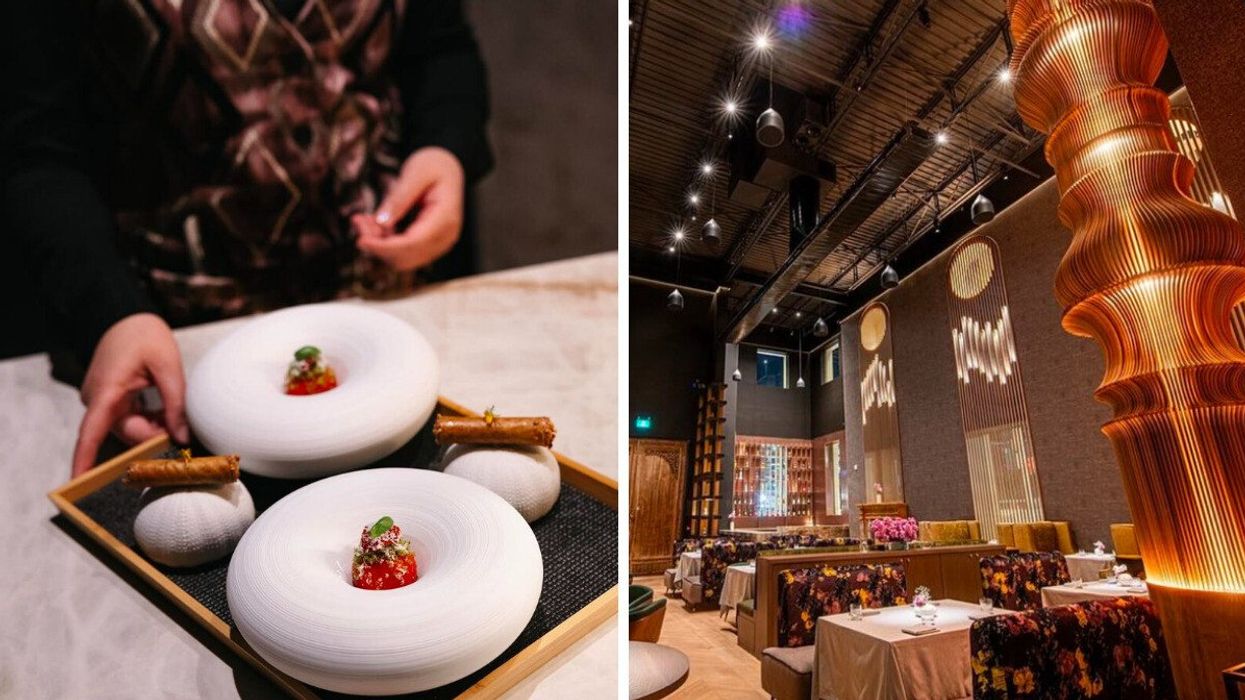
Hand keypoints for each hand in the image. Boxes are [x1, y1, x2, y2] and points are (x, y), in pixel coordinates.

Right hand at [72, 313, 188, 475]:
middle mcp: (99, 400)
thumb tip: (182, 437)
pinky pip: (129, 419)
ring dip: (153, 426)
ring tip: (173, 410)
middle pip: (125, 433)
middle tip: (181, 428)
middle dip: (153, 436)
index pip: (91, 432)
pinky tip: (164, 409)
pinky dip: (149, 419)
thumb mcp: (168, 366)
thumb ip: (176, 404)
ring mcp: (103, 401)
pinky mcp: (111, 400)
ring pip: (130, 428)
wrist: (127, 316)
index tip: (80, 481)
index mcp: (107, 392)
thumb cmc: (145, 336)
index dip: (85, 459)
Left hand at [353, 147, 464, 270]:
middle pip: (406, 257)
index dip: (384, 246)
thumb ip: (399, 198)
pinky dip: (384, 242)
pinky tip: (371, 223)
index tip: (361, 239)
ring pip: (402, 258)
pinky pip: (402, 252)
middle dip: (378, 245)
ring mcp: (437, 243)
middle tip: (358, 220)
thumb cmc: (434, 165)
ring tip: (362, 220)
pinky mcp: (427, 244)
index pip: (412, 244)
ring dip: (378, 244)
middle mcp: (444, 237)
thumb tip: (381, 223)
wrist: (448, 167)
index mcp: (445, 219)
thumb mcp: (416, 173)